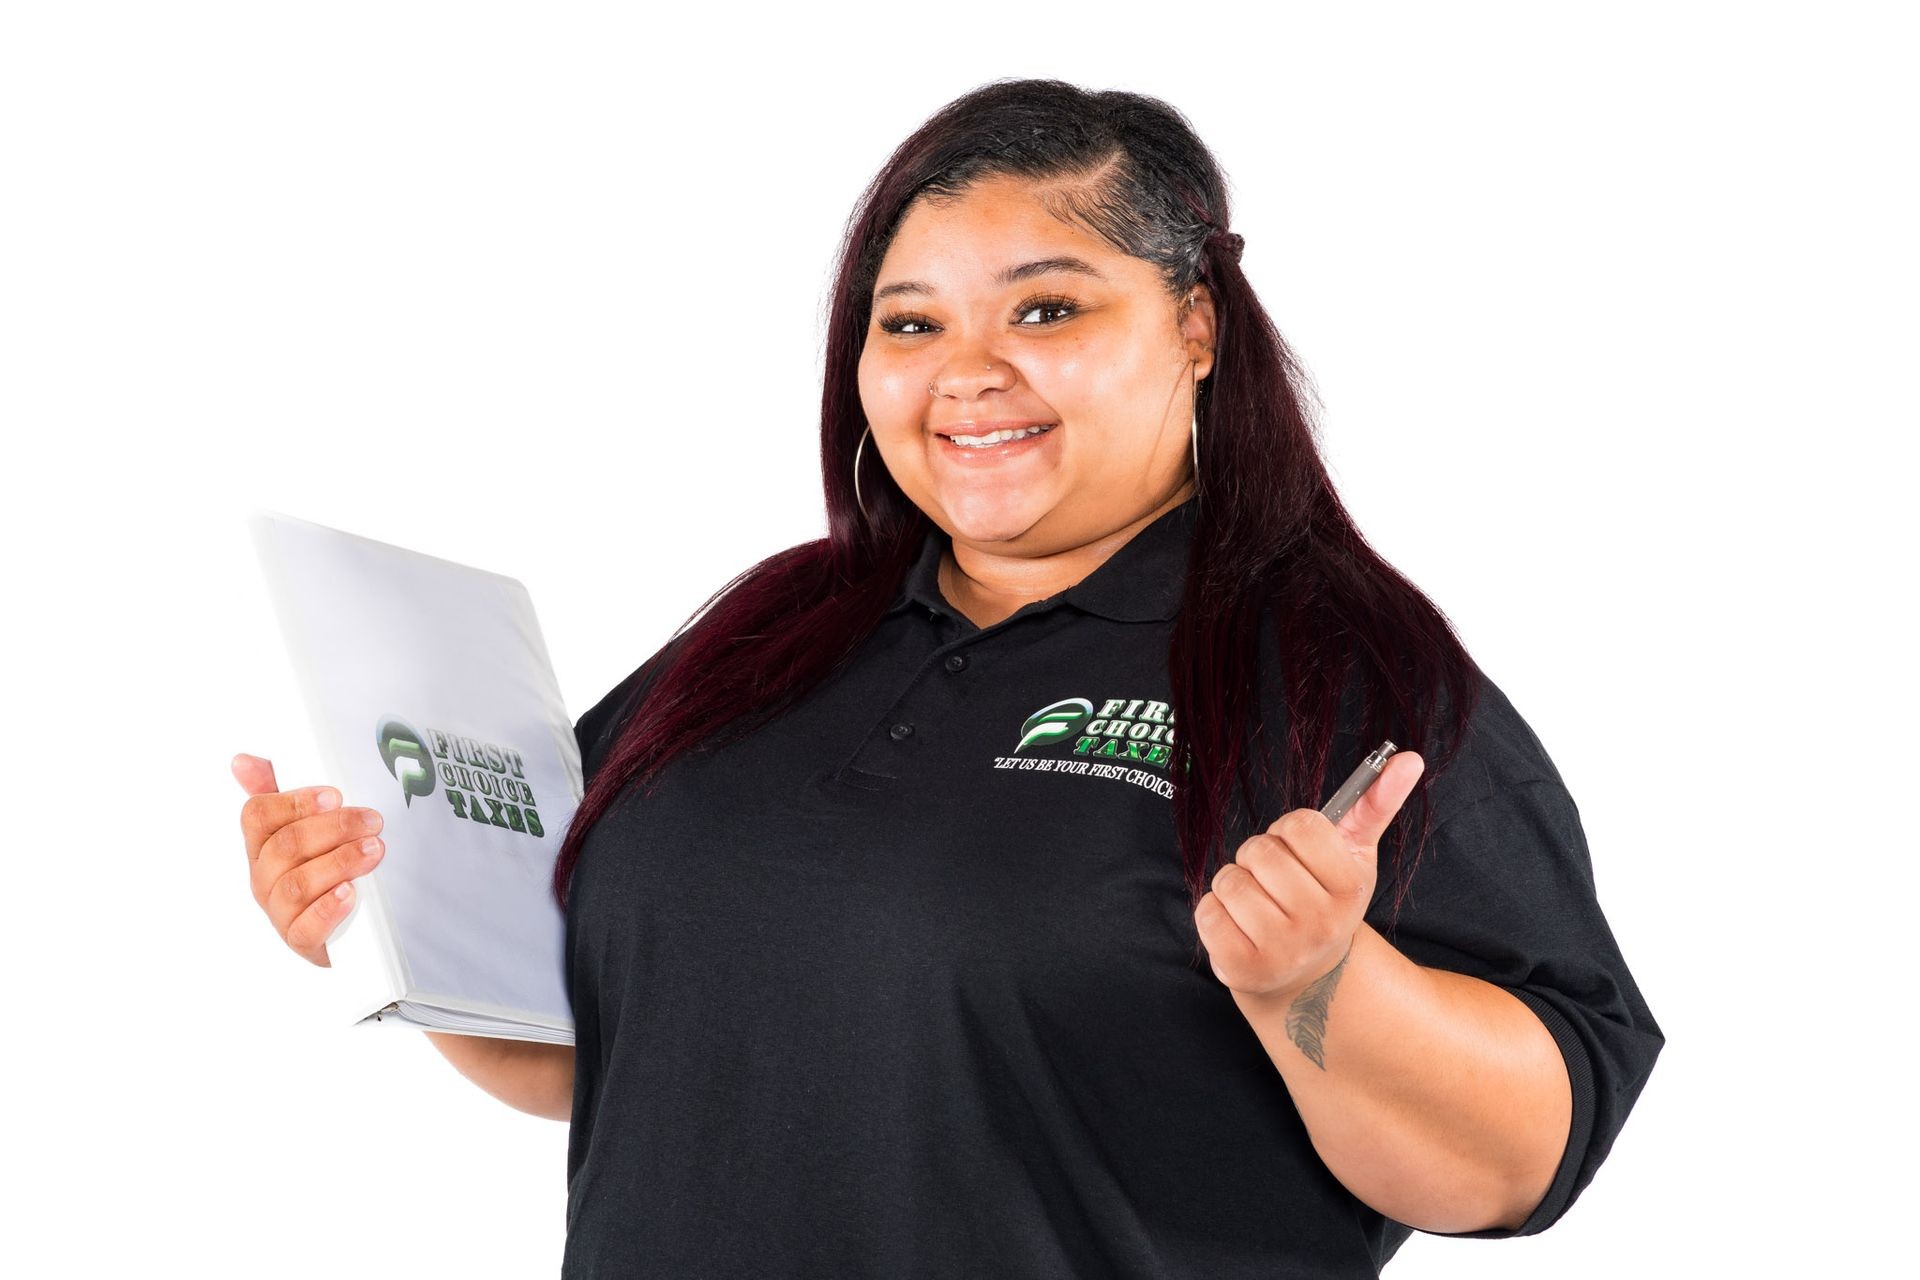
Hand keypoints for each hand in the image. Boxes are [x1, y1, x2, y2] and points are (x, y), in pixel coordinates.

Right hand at [232, 753, 387, 966]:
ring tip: (375, 850)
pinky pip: (306, 929)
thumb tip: (243, 761)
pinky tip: (350, 893)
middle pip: (285, 846)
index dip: (294, 802)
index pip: (257, 816)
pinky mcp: (302, 942)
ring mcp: (280, 913)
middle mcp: (264, 879)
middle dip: (333, 829)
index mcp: (262, 847)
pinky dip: (328, 909)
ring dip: (340, 862)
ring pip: (297, 884)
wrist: (343, 933)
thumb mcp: (304, 830)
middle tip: (372, 821)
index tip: (334, 796)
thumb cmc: (320, 872)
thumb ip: (279, 794)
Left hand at [1195, 751, 1424, 1003]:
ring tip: (1257, 906)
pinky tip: (1239, 927)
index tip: (1298, 852)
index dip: (1289, 831)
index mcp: (1349, 890)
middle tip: (1274, 882)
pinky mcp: (1242, 969)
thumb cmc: (1324, 899)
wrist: (1305, 976)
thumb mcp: (1353, 855)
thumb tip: (1408, 758)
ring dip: (1234, 883)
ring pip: (1229, 880)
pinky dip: (1214, 911)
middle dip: (1257, 857)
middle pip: (1259, 851)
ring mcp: (1282, 951)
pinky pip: (1207, 911)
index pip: (1300, 825)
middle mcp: (1320, 925)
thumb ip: (1376, 804)